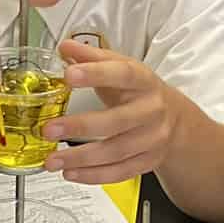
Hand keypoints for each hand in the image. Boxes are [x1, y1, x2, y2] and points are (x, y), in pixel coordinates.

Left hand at [41, 39, 180, 183]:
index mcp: (144, 81)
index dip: (96, 74)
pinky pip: (120, 172)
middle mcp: (151, 110)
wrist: (174, 118)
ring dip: (80, 158)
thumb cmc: (139, 91)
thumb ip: (92, 57)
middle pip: (117, 121)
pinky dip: (93, 175)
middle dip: (80, 127)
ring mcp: (152, 139)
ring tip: (52, 160)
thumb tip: (65, 47)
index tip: (68, 75)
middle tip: (49, 129)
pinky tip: (71, 173)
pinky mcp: (148, 161)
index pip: (122, 74)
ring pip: (116, 152)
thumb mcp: (121, 67)